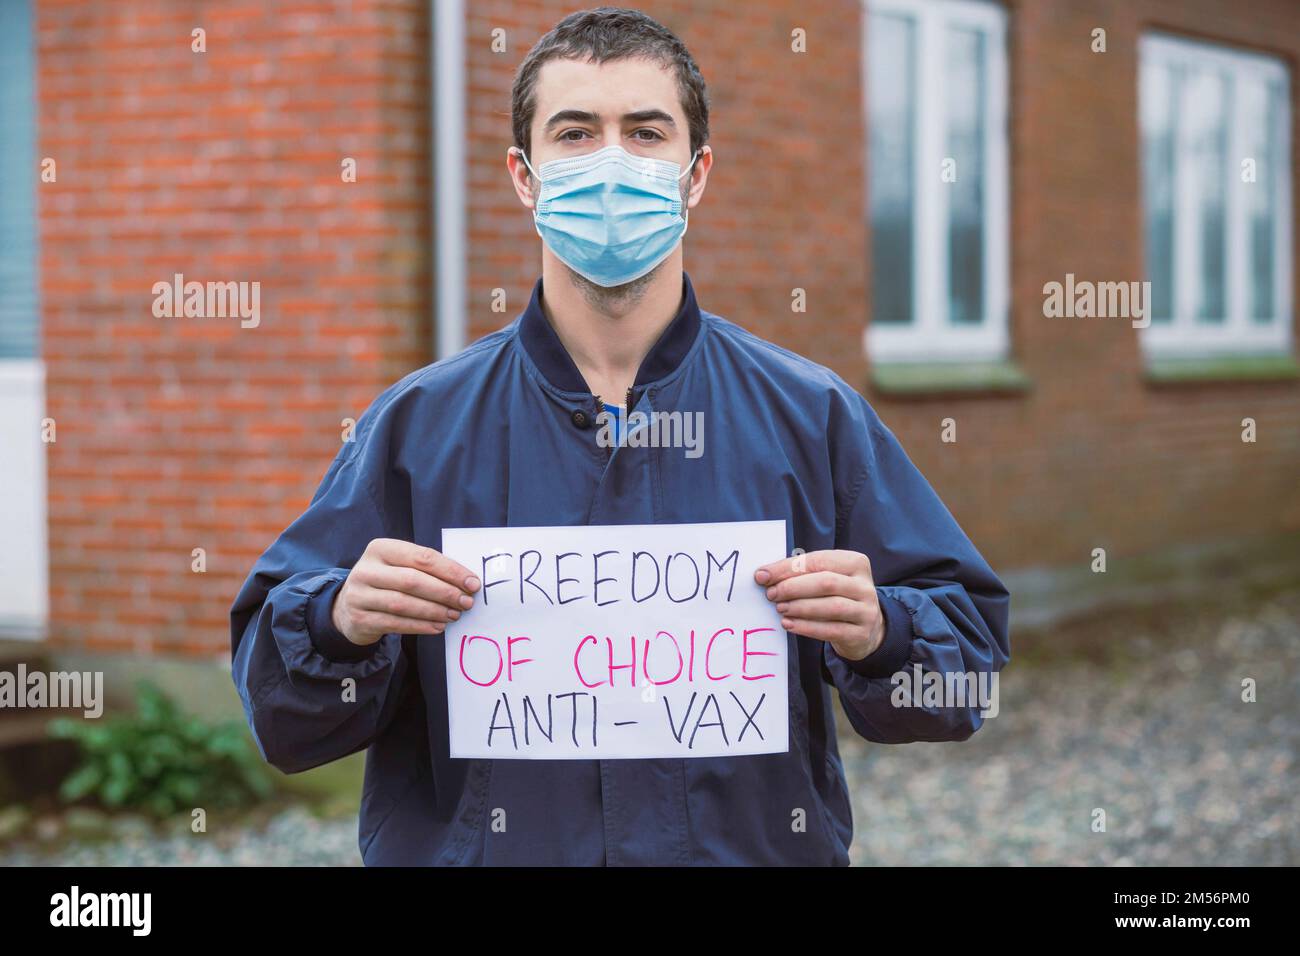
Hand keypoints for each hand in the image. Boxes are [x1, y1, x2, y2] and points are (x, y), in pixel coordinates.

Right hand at [332, 538, 480, 646]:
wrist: (348, 607)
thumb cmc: (386, 582)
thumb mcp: (399, 566)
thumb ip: (426, 569)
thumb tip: (466, 582)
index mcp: (381, 548)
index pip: (421, 557)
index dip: (450, 571)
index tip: (472, 583)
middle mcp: (366, 569)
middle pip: (413, 580)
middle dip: (445, 592)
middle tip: (466, 602)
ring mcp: (359, 594)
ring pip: (404, 603)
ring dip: (434, 610)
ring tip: (454, 615)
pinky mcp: (360, 618)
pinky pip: (395, 623)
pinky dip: (420, 626)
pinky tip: (437, 626)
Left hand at [754, 550, 884, 661]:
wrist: (865, 629)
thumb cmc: (836, 597)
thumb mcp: (826, 579)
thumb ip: (801, 574)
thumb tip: (764, 575)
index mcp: (856, 563)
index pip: (819, 560)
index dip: (788, 567)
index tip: (763, 575)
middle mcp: (864, 586)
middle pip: (826, 582)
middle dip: (793, 587)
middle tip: (771, 594)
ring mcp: (866, 611)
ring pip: (831, 606)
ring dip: (800, 607)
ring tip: (780, 608)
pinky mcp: (860, 634)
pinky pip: (831, 630)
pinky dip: (806, 627)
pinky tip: (788, 624)